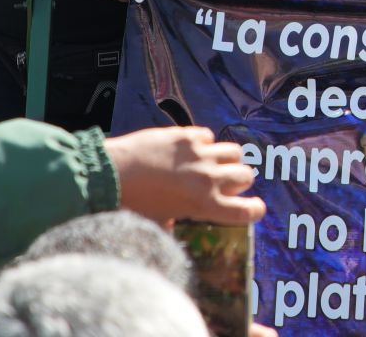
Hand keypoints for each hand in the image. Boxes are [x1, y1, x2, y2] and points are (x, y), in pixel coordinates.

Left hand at [104, 125, 266, 225]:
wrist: (110, 174)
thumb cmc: (131, 205)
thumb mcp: (158, 224)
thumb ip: (176, 226)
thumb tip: (178, 228)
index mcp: (205, 205)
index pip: (247, 210)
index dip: (255, 209)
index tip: (254, 208)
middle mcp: (208, 178)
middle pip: (246, 175)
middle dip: (239, 181)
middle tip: (224, 184)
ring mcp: (199, 154)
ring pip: (234, 152)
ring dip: (227, 159)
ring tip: (212, 164)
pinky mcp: (186, 136)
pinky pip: (209, 136)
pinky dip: (205, 143)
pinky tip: (191, 150)